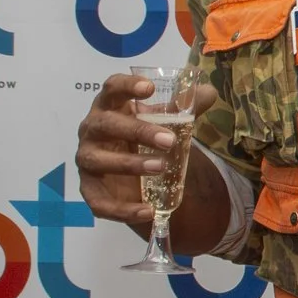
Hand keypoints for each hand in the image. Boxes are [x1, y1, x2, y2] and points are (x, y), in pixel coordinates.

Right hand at [75, 72, 218, 232]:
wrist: (132, 171)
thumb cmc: (144, 136)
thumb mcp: (165, 121)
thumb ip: (184, 107)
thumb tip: (209, 92)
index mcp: (110, 106)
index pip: (110, 88)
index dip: (126, 86)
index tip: (149, 88)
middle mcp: (92, 130)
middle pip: (106, 124)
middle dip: (137, 131)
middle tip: (169, 141)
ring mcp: (88, 159)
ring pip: (97, 160)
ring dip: (128, 164)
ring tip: (161, 168)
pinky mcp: (90, 189)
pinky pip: (99, 202)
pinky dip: (122, 209)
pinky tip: (148, 211)